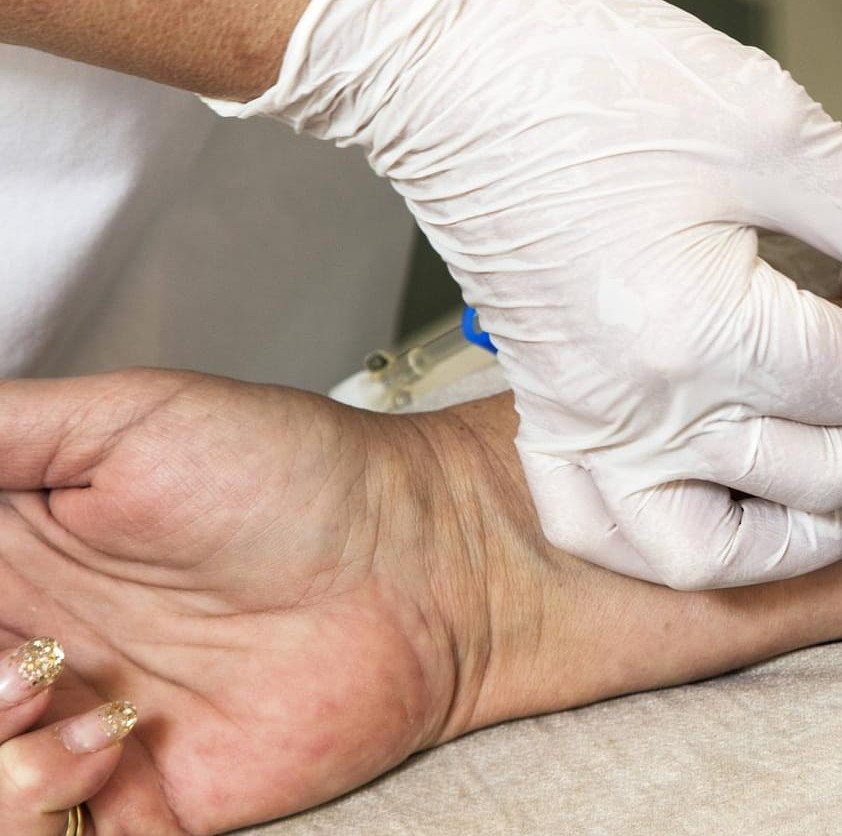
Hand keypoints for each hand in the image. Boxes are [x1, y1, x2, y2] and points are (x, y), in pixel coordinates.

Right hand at [0, 372, 494, 833]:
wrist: (423, 562)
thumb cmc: (300, 475)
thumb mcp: (129, 420)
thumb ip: (2, 432)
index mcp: (13, 558)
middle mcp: (33, 652)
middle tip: (16, 653)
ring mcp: (79, 733)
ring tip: (43, 689)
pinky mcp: (148, 804)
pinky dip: (32, 810)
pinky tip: (99, 746)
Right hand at [211, 0, 841, 588]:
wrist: (446, 64)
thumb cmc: (590, 74)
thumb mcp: (768, 123)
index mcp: (694, 332)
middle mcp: (637, 407)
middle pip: (821, 471)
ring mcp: (586, 422)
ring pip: (717, 553)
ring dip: (818, 533)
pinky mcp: (552, 411)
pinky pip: (609, 530)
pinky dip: (686, 543)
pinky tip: (742, 503)